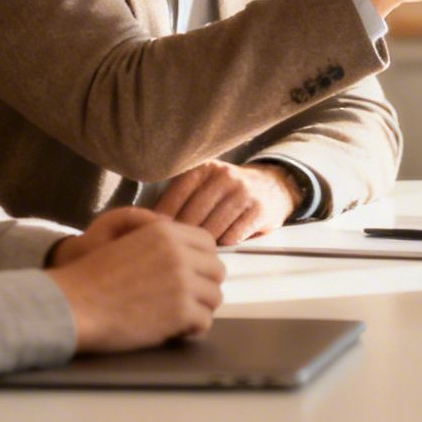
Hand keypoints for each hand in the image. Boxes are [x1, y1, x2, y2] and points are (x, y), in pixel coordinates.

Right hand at [45, 215, 224, 353]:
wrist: (72, 305)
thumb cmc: (92, 279)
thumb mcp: (128, 244)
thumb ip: (161, 244)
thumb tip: (191, 255)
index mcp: (165, 233)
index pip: (207, 243)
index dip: (202, 261)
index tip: (192, 275)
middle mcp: (179, 253)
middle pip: (216, 270)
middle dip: (204, 285)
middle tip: (187, 300)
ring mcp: (183, 282)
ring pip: (214, 297)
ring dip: (199, 308)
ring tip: (179, 317)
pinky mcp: (181, 311)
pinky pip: (204, 321)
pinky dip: (193, 329)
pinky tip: (178, 331)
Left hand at [155, 161, 298, 245]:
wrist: (275, 186)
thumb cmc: (230, 192)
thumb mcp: (207, 184)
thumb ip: (183, 198)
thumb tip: (146, 222)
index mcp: (205, 168)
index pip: (176, 196)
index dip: (162, 219)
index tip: (153, 236)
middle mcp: (224, 176)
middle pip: (191, 216)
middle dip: (180, 236)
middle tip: (171, 251)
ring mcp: (243, 193)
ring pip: (211, 228)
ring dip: (201, 244)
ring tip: (193, 253)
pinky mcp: (259, 210)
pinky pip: (232, 236)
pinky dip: (223, 245)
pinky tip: (218, 248)